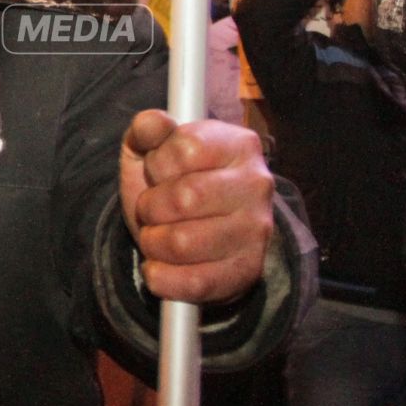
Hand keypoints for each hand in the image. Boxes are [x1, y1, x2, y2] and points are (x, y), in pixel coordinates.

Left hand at [119, 111, 275, 303]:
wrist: (200, 232)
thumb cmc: (174, 182)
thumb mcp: (154, 150)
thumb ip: (149, 130)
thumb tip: (150, 123)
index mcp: (239, 144)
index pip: (186, 148)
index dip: (157, 163)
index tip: (158, 171)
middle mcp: (257, 185)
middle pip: (184, 198)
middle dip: (151, 206)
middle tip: (153, 209)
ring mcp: (256, 231)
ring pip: (181, 243)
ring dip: (153, 242)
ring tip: (158, 235)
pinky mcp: (247, 272)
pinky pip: (192, 282)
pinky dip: (161, 277)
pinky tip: (160, 266)